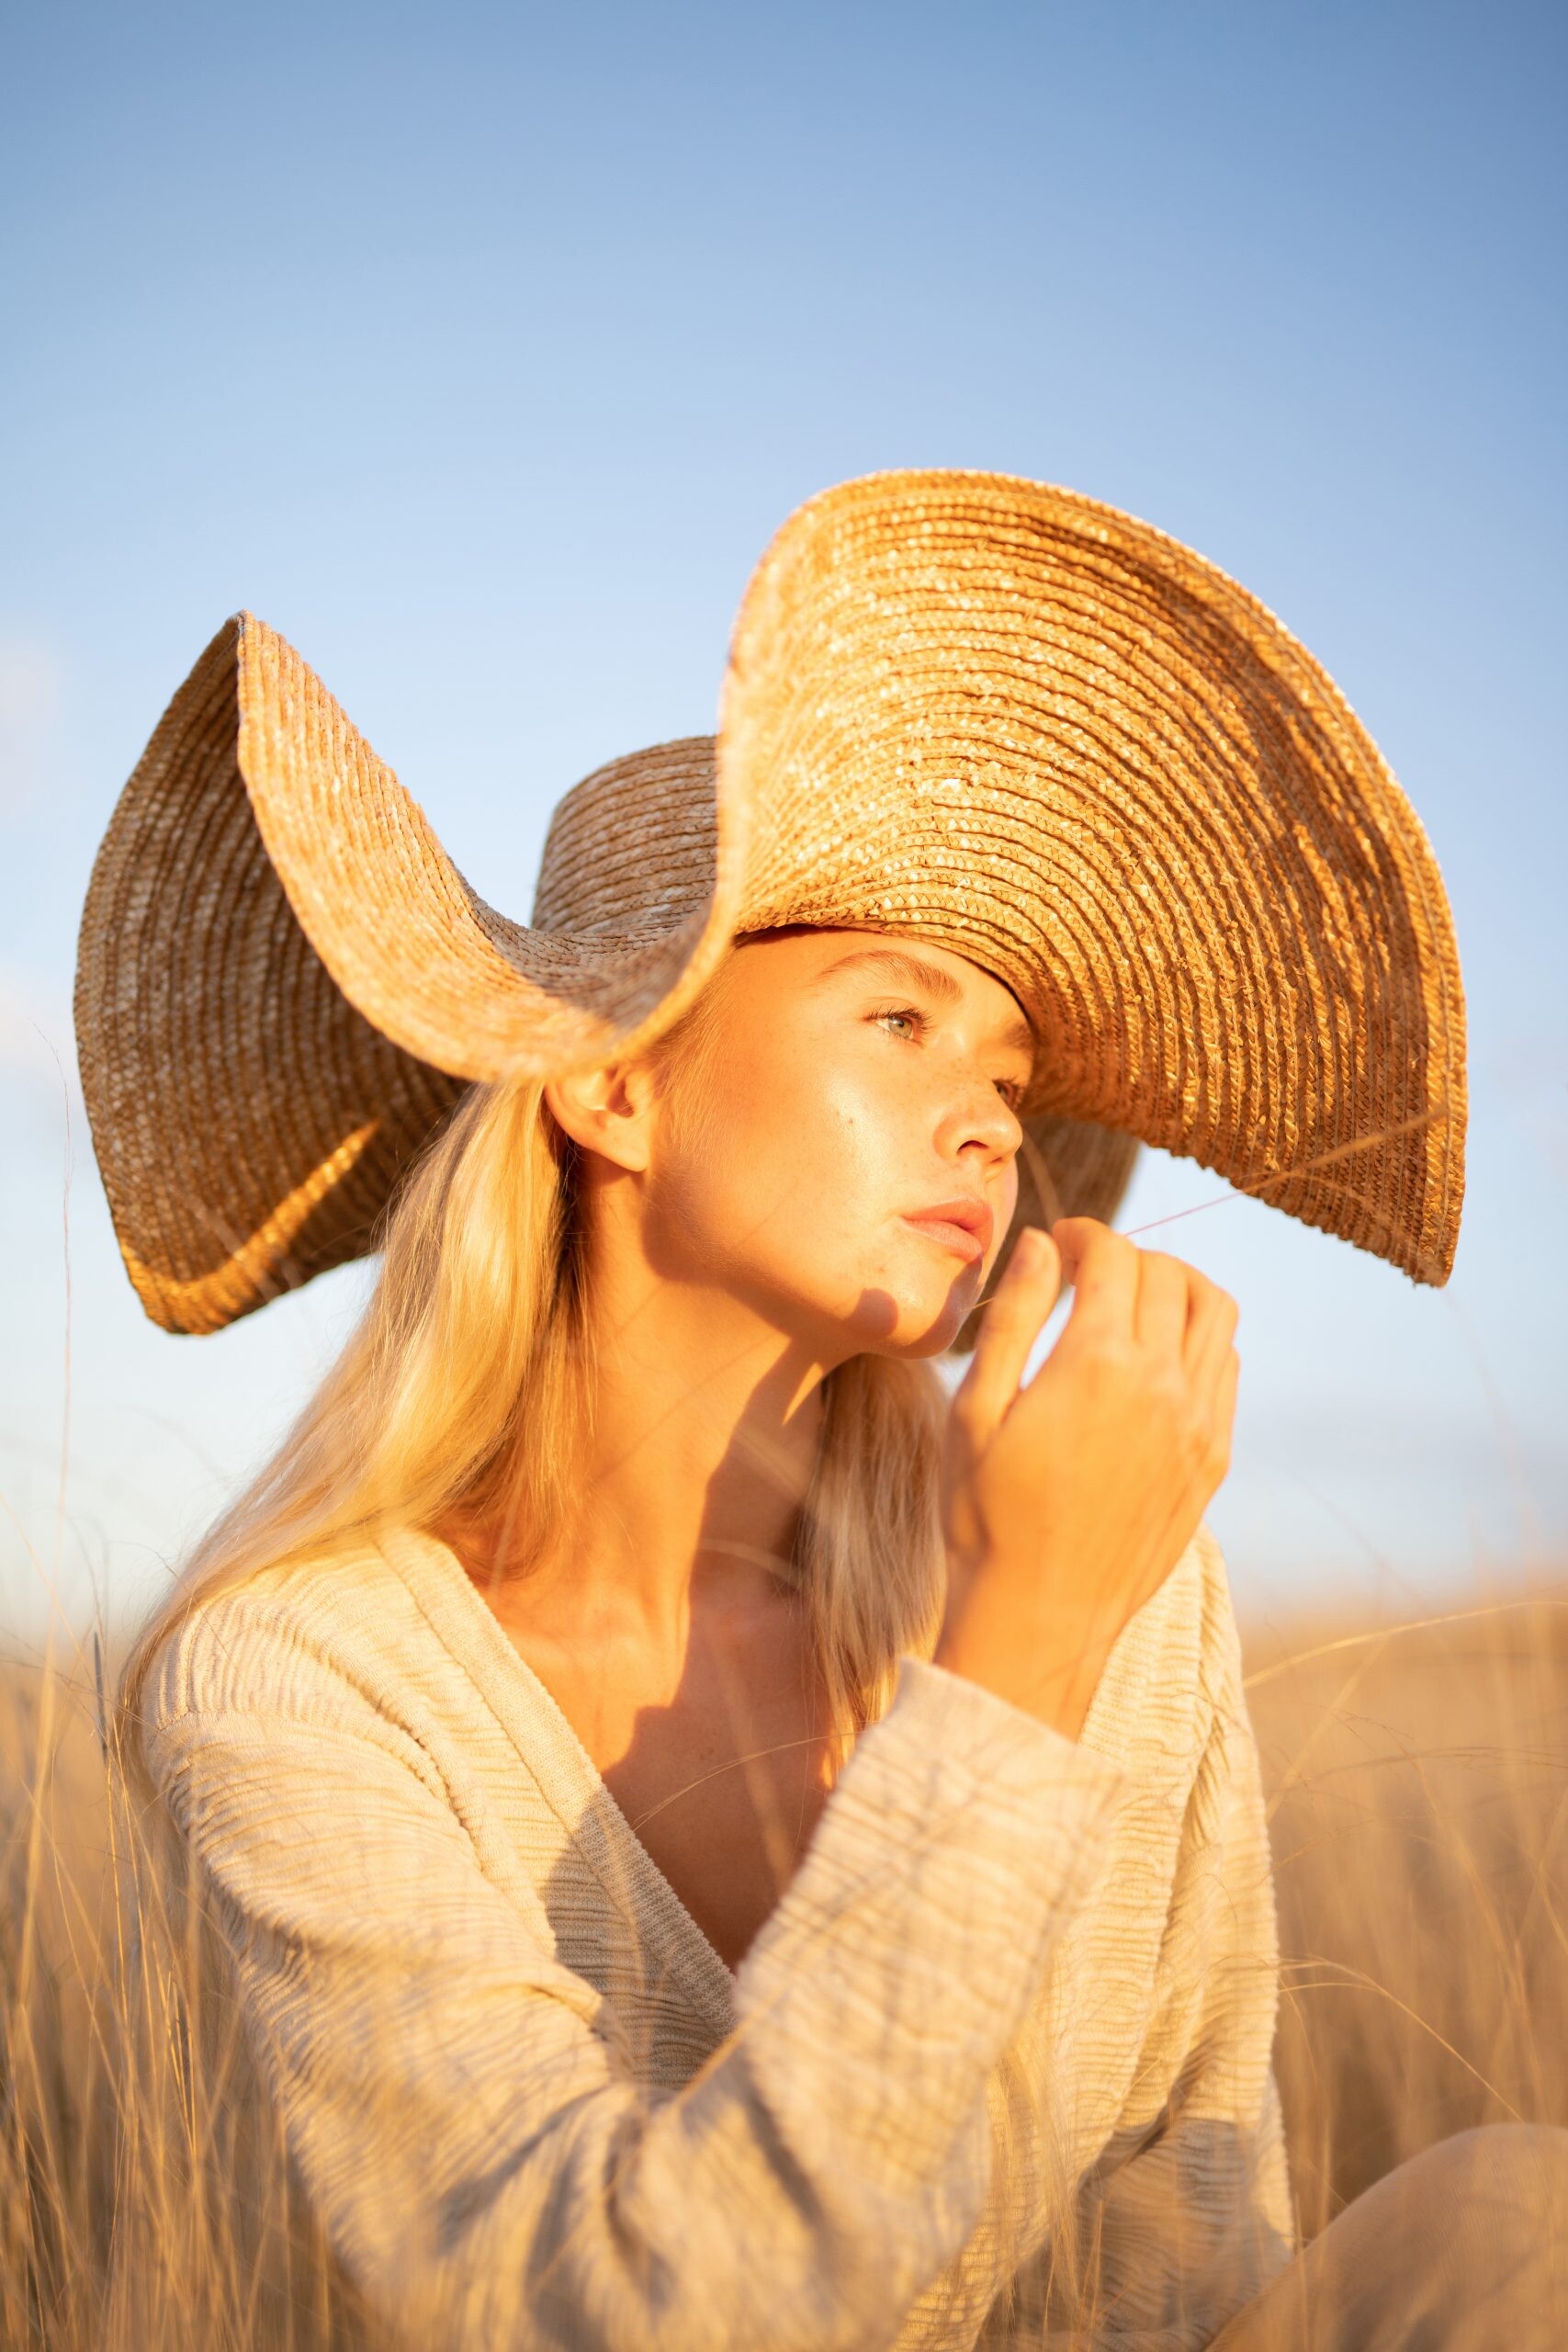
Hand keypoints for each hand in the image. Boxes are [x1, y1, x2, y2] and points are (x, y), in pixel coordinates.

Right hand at [935, 1218, 1239, 1741]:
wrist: (1037, 1617)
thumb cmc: (985, 1515)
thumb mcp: (973, 1410)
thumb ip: (1011, 1317)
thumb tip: (1039, 1244)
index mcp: (1097, 1363)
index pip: (1114, 1256)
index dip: (1084, 1234)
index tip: (1059, 1242)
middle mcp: (1163, 1385)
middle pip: (1168, 1273)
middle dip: (1126, 1254)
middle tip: (1086, 1270)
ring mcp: (1199, 1424)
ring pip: (1215, 1313)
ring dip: (1176, 1286)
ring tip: (1133, 1300)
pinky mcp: (1213, 1461)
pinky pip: (1226, 1368)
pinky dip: (1199, 1339)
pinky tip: (1156, 1357)